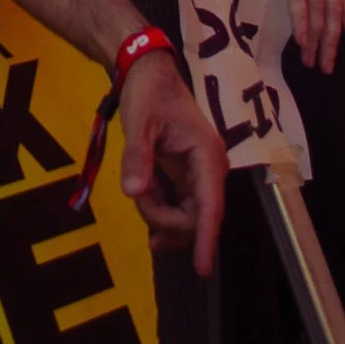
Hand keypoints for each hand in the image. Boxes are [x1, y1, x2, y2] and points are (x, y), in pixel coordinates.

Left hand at [117, 52, 225, 276]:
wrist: (148, 74)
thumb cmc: (148, 93)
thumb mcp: (138, 122)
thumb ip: (137, 157)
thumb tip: (134, 193)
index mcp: (206, 155)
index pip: (210, 206)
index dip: (205, 238)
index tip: (202, 269)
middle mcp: (209, 169)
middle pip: (194, 217)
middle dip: (164, 217)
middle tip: (138, 193)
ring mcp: (198, 174)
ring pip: (185, 215)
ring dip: (159, 212)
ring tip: (139, 186)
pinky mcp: (186, 176)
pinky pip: (178, 205)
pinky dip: (160, 210)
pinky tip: (145, 206)